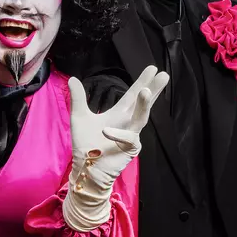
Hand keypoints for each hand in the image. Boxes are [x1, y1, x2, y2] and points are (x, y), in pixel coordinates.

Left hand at [63, 66, 168, 231]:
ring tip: (146, 90)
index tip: (153, 68)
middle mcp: (127, 123)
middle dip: (154, 89)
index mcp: (119, 114)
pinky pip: (128, 139)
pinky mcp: (129, 150)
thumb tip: (72, 78)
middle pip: (143, 103)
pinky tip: (107, 130)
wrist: (84, 168)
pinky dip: (118, 134)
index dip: (142, 81)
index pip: (132, 95)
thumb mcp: (79, 117)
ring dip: (144, 105)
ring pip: (141, 119)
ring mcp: (130, 136)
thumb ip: (79, 98)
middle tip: (164, 75)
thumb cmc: (85, 144)